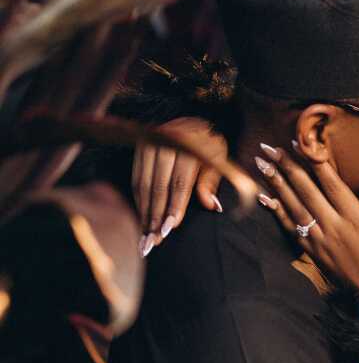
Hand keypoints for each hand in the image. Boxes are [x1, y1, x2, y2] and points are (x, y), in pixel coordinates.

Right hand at [132, 117, 226, 253]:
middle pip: (157, 186)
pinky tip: (142, 217)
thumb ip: (211, 180)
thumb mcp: (218, 158)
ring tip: (146, 236)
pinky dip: (139, 200)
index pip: (179, 183)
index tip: (170, 229)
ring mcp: (149, 144)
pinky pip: (136, 178)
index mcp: (188, 144)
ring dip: (144, 212)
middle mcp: (165, 143)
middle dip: (156, 216)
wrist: (193, 122)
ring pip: (143, 185)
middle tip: (153, 241)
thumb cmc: (209, 145)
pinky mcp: (139, 148)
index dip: (174, 206)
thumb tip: (211, 205)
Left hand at [255, 144, 358, 318]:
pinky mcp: (315, 254)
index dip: (314, 161)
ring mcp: (321, 242)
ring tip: (262, 166)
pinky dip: (278, 212)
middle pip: (306, 191)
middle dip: (286, 167)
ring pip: (294, 207)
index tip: (299, 142)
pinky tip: (266, 199)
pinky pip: (292, 229)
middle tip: (269, 147)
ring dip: (276, 185)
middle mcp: (334, 228)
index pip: (331, 183)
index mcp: (356, 219)